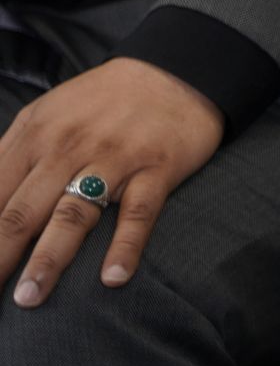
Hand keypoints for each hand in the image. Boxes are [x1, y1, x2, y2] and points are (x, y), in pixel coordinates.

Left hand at [2, 58, 221, 308]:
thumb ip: (11, 153)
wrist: (176, 69)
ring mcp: (116, 159)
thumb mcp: (46, 114)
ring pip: (75, 214)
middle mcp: (70, 148)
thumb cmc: (102, 100)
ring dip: (49, 259)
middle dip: (0, 255)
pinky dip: (126, 245)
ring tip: (30, 296)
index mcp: (36, 136)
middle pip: (25, 211)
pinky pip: (140, 211)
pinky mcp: (157, 168)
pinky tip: (113, 277)